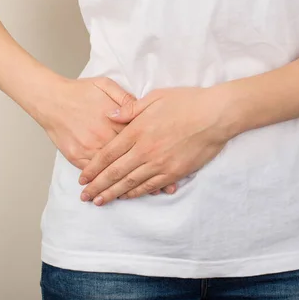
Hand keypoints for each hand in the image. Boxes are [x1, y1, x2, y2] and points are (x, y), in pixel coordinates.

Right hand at [36, 76, 177, 195]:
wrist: (51, 99)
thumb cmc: (80, 91)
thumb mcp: (106, 85)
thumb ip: (125, 98)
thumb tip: (141, 108)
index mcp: (114, 121)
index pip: (138, 140)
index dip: (155, 153)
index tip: (171, 163)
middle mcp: (103, 138)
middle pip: (129, 160)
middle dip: (149, 175)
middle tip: (166, 190)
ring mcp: (90, 149)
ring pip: (112, 172)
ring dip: (129, 185)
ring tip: (148, 196)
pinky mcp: (77, 156)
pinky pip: (95, 175)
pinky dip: (106, 185)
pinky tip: (116, 194)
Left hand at [78, 86, 234, 205]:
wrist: (216, 115)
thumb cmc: (187, 102)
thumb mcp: (155, 97)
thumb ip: (130, 108)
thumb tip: (109, 115)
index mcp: (137, 130)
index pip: (108, 154)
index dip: (93, 168)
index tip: (82, 178)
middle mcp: (145, 150)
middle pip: (115, 172)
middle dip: (97, 186)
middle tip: (85, 197)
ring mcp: (160, 163)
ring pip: (131, 183)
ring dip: (113, 193)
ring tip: (100, 201)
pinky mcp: (174, 171)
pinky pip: (151, 186)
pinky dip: (136, 193)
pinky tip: (127, 197)